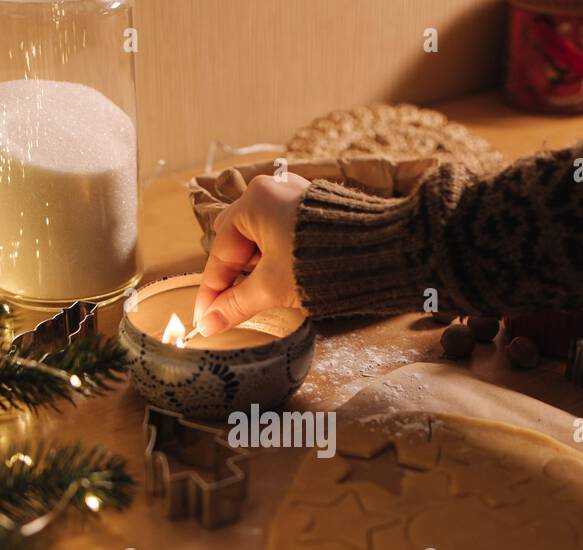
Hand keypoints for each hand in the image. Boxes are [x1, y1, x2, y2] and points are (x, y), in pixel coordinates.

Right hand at [194, 172, 308, 335]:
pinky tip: (281, 279)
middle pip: (238, 241)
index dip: (211, 290)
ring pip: (261, 238)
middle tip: (230, 307)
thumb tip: (208, 325)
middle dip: (233, 276)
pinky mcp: (313, 210)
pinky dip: (276, 258)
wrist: (379, 251)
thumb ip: (235, 306)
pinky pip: (282, 234)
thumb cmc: (320, 262)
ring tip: (261, 296)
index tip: (204, 317)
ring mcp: (294, 197)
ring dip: (256, 269)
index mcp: (253, 201)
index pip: (221, 252)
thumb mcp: (270, 288)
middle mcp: (271, 191)